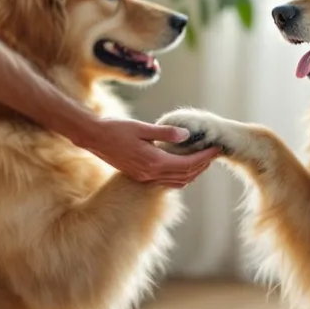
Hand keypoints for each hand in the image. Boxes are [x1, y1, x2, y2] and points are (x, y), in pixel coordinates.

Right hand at [74, 118, 219, 187]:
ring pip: (176, 181)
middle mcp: (150, 173)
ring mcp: (144, 176)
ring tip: (203, 160)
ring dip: (192, 173)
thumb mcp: (143, 127)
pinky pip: (165, 181)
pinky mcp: (139, 175)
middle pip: (185, 175)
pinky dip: (179, 176)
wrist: (94, 137)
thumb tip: (187, 135)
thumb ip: (166, 133)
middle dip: (202, 165)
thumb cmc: (116, 128)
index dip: (204, 157)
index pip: (187, 164)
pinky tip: (183, 166)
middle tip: (214, 153)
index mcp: (154, 161)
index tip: (216, 148)